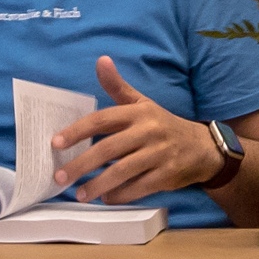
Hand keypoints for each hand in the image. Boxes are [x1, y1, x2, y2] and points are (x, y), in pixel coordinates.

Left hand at [49, 57, 219, 204]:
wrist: (203, 148)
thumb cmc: (163, 125)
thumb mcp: (142, 103)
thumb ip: (118, 86)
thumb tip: (101, 60)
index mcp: (138, 112)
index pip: (102, 119)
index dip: (78, 130)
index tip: (56, 143)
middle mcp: (148, 131)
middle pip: (108, 148)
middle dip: (81, 164)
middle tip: (60, 177)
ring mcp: (159, 154)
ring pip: (122, 171)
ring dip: (97, 185)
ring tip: (79, 194)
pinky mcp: (167, 175)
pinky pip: (138, 187)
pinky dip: (120, 195)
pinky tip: (105, 198)